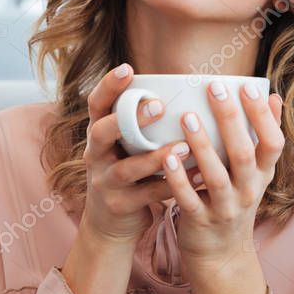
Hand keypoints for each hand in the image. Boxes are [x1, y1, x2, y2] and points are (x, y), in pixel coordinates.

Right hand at [81, 63, 192, 243]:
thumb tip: (183, 90)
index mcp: (98, 135)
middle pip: (102, 133)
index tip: (128, 68)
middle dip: (130, 119)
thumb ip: (140, 124)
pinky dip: (173, 185)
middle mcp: (95, 156)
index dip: (108, 86)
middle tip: (159, 106)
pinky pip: (147, 195)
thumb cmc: (127, 173)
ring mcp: (105, 182)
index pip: (96, 105)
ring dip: (156, 157)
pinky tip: (198, 176)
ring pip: (127, 169)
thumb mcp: (125, 146)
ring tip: (184, 146)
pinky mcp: (119, 206)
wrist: (110, 225)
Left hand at [160, 79, 284, 263]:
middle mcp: (248, 191)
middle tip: (215, 88)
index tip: (247, 87)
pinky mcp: (199, 221)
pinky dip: (178, 179)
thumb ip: (263, 136)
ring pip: (215, 176)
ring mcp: (224, 208)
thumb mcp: (256, 173)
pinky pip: (188, 199)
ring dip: (202, 146)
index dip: (263, 116)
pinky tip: (167, 157)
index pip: (273, 143)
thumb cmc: (234, 201)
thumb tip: (273, 96)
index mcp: (262, 175)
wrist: (221, 256)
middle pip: (244, 154)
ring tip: (187, 116)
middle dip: (230, 120)